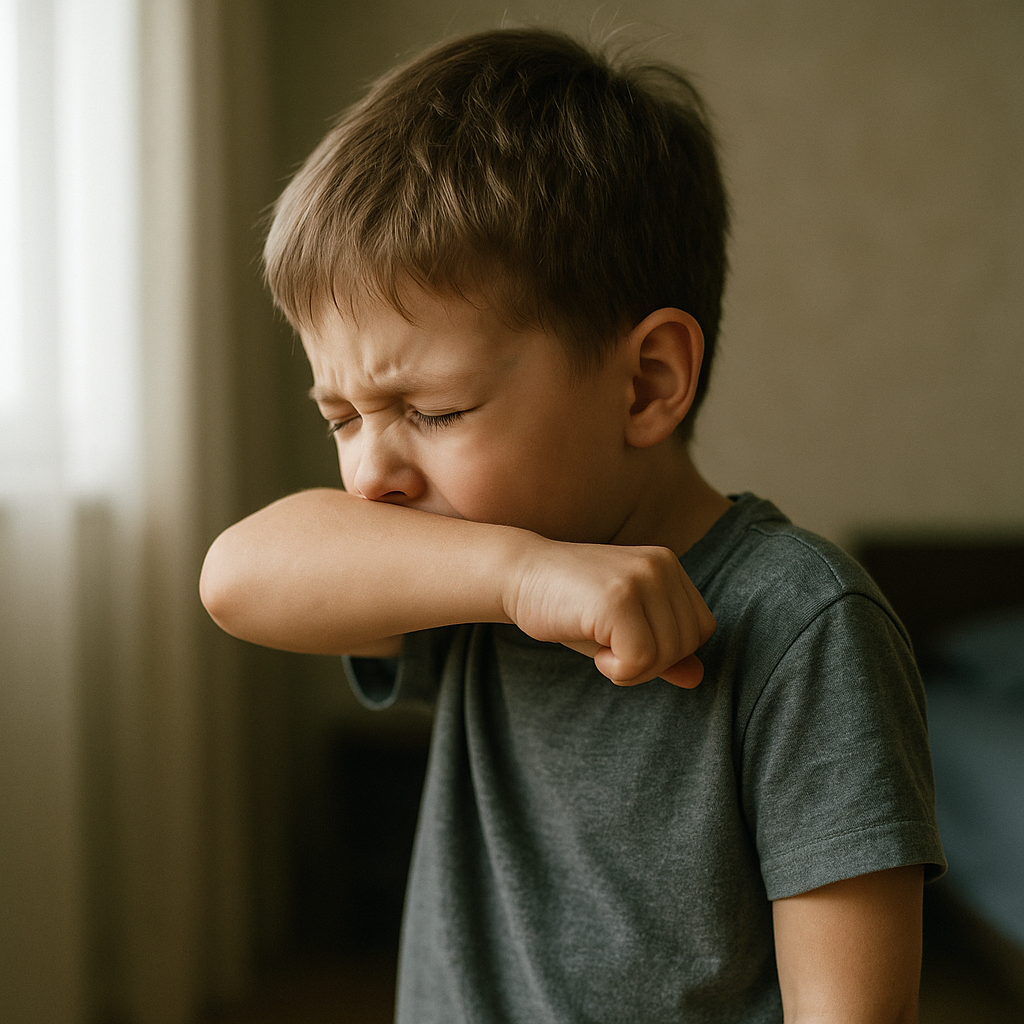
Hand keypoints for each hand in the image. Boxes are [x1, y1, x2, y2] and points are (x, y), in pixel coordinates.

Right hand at [502, 536, 715, 687]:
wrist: (517, 575)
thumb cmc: (568, 605)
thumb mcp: (620, 629)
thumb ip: (661, 651)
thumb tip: (697, 678)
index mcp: (667, 566)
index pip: (700, 628)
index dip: (667, 652)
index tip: (625, 643)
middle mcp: (660, 566)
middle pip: (688, 644)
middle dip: (650, 664)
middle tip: (610, 651)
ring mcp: (640, 579)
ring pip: (667, 655)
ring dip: (631, 669)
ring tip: (599, 646)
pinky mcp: (618, 598)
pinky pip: (641, 659)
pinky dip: (617, 671)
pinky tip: (594, 652)